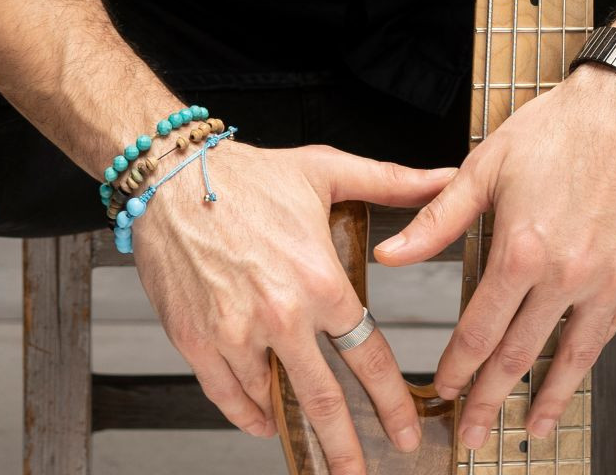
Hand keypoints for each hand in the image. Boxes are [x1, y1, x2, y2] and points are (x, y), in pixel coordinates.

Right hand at [129, 139, 455, 474]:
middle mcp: (280, 315)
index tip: (403, 430)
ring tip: (312, 450)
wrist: (170, 177)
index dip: (390, 401)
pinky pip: (227, 396)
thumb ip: (393, 183)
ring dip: (291, 427)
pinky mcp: (196, 341)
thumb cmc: (246, 175)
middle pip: (322, 399)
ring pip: (272, 399)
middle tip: (359, 472)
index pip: (367, 356)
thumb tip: (444, 178)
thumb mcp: (327, 170)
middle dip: (345, 446)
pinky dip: (248, 415)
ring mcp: (235, 333)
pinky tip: (263, 422)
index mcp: (319, 280)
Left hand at [372, 65, 615, 451]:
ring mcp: (608, 281)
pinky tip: (574, 371)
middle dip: (491, 401)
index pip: (480, 331)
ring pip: (573, 357)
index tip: (445, 391)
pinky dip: (588, 357)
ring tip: (532, 430)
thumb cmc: (560, 128)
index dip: (459, 369)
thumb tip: (391, 253)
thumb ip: (438, 219)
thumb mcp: (488, 166)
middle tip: (473, 435)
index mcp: (522, 251)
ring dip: (549, 399)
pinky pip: (609, 331)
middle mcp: (567, 276)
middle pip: (520, 357)